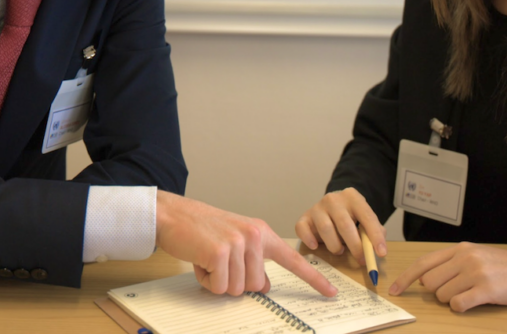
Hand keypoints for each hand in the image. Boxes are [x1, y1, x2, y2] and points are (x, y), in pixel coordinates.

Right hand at [155, 191, 336, 297]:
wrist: (175, 215)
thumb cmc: (203, 230)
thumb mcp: (236, 242)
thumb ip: (254, 262)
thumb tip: (264, 286)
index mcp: (262, 233)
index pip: (294, 260)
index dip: (314, 279)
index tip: (331, 292)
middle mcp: (255, 236)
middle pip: (255, 286)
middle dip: (233, 281)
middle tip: (217, 261)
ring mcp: (239, 242)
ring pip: (237, 289)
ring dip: (218, 281)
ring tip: (208, 258)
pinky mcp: (221, 251)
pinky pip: (219, 287)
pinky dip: (206, 280)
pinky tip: (200, 260)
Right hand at [295, 188, 387, 264]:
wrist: (330, 205)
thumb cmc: (350, 216)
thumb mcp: (364, 218)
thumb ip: (374, 231)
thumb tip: (379, 250)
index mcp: (352, 197)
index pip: (367, 216)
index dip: (375, 236)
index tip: (381, 253)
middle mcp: (333, 199)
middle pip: (345, 224)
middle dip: (355, 246)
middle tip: (361, 259)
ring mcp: (317, 207)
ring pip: (325, 229)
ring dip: (335, 245)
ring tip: (340, 250)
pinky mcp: (304, 217)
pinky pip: (302, 229)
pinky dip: (309, 239)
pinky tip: (316, 247)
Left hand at [388, 243, 506, 312]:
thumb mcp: (478, 256)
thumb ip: (452, 264)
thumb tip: (425, 279)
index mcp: (460, 249)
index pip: (423, 263)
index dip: (406, 279)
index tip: (394, 290)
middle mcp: (465, 257)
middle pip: (430, 283)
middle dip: (439, 293)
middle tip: (460, 292)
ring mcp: (475, 272)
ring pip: (443, 296)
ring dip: (454, 301)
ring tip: (474, 294)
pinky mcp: (486, 289)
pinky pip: (458, 305)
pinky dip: (463, 308)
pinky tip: (476, 301)